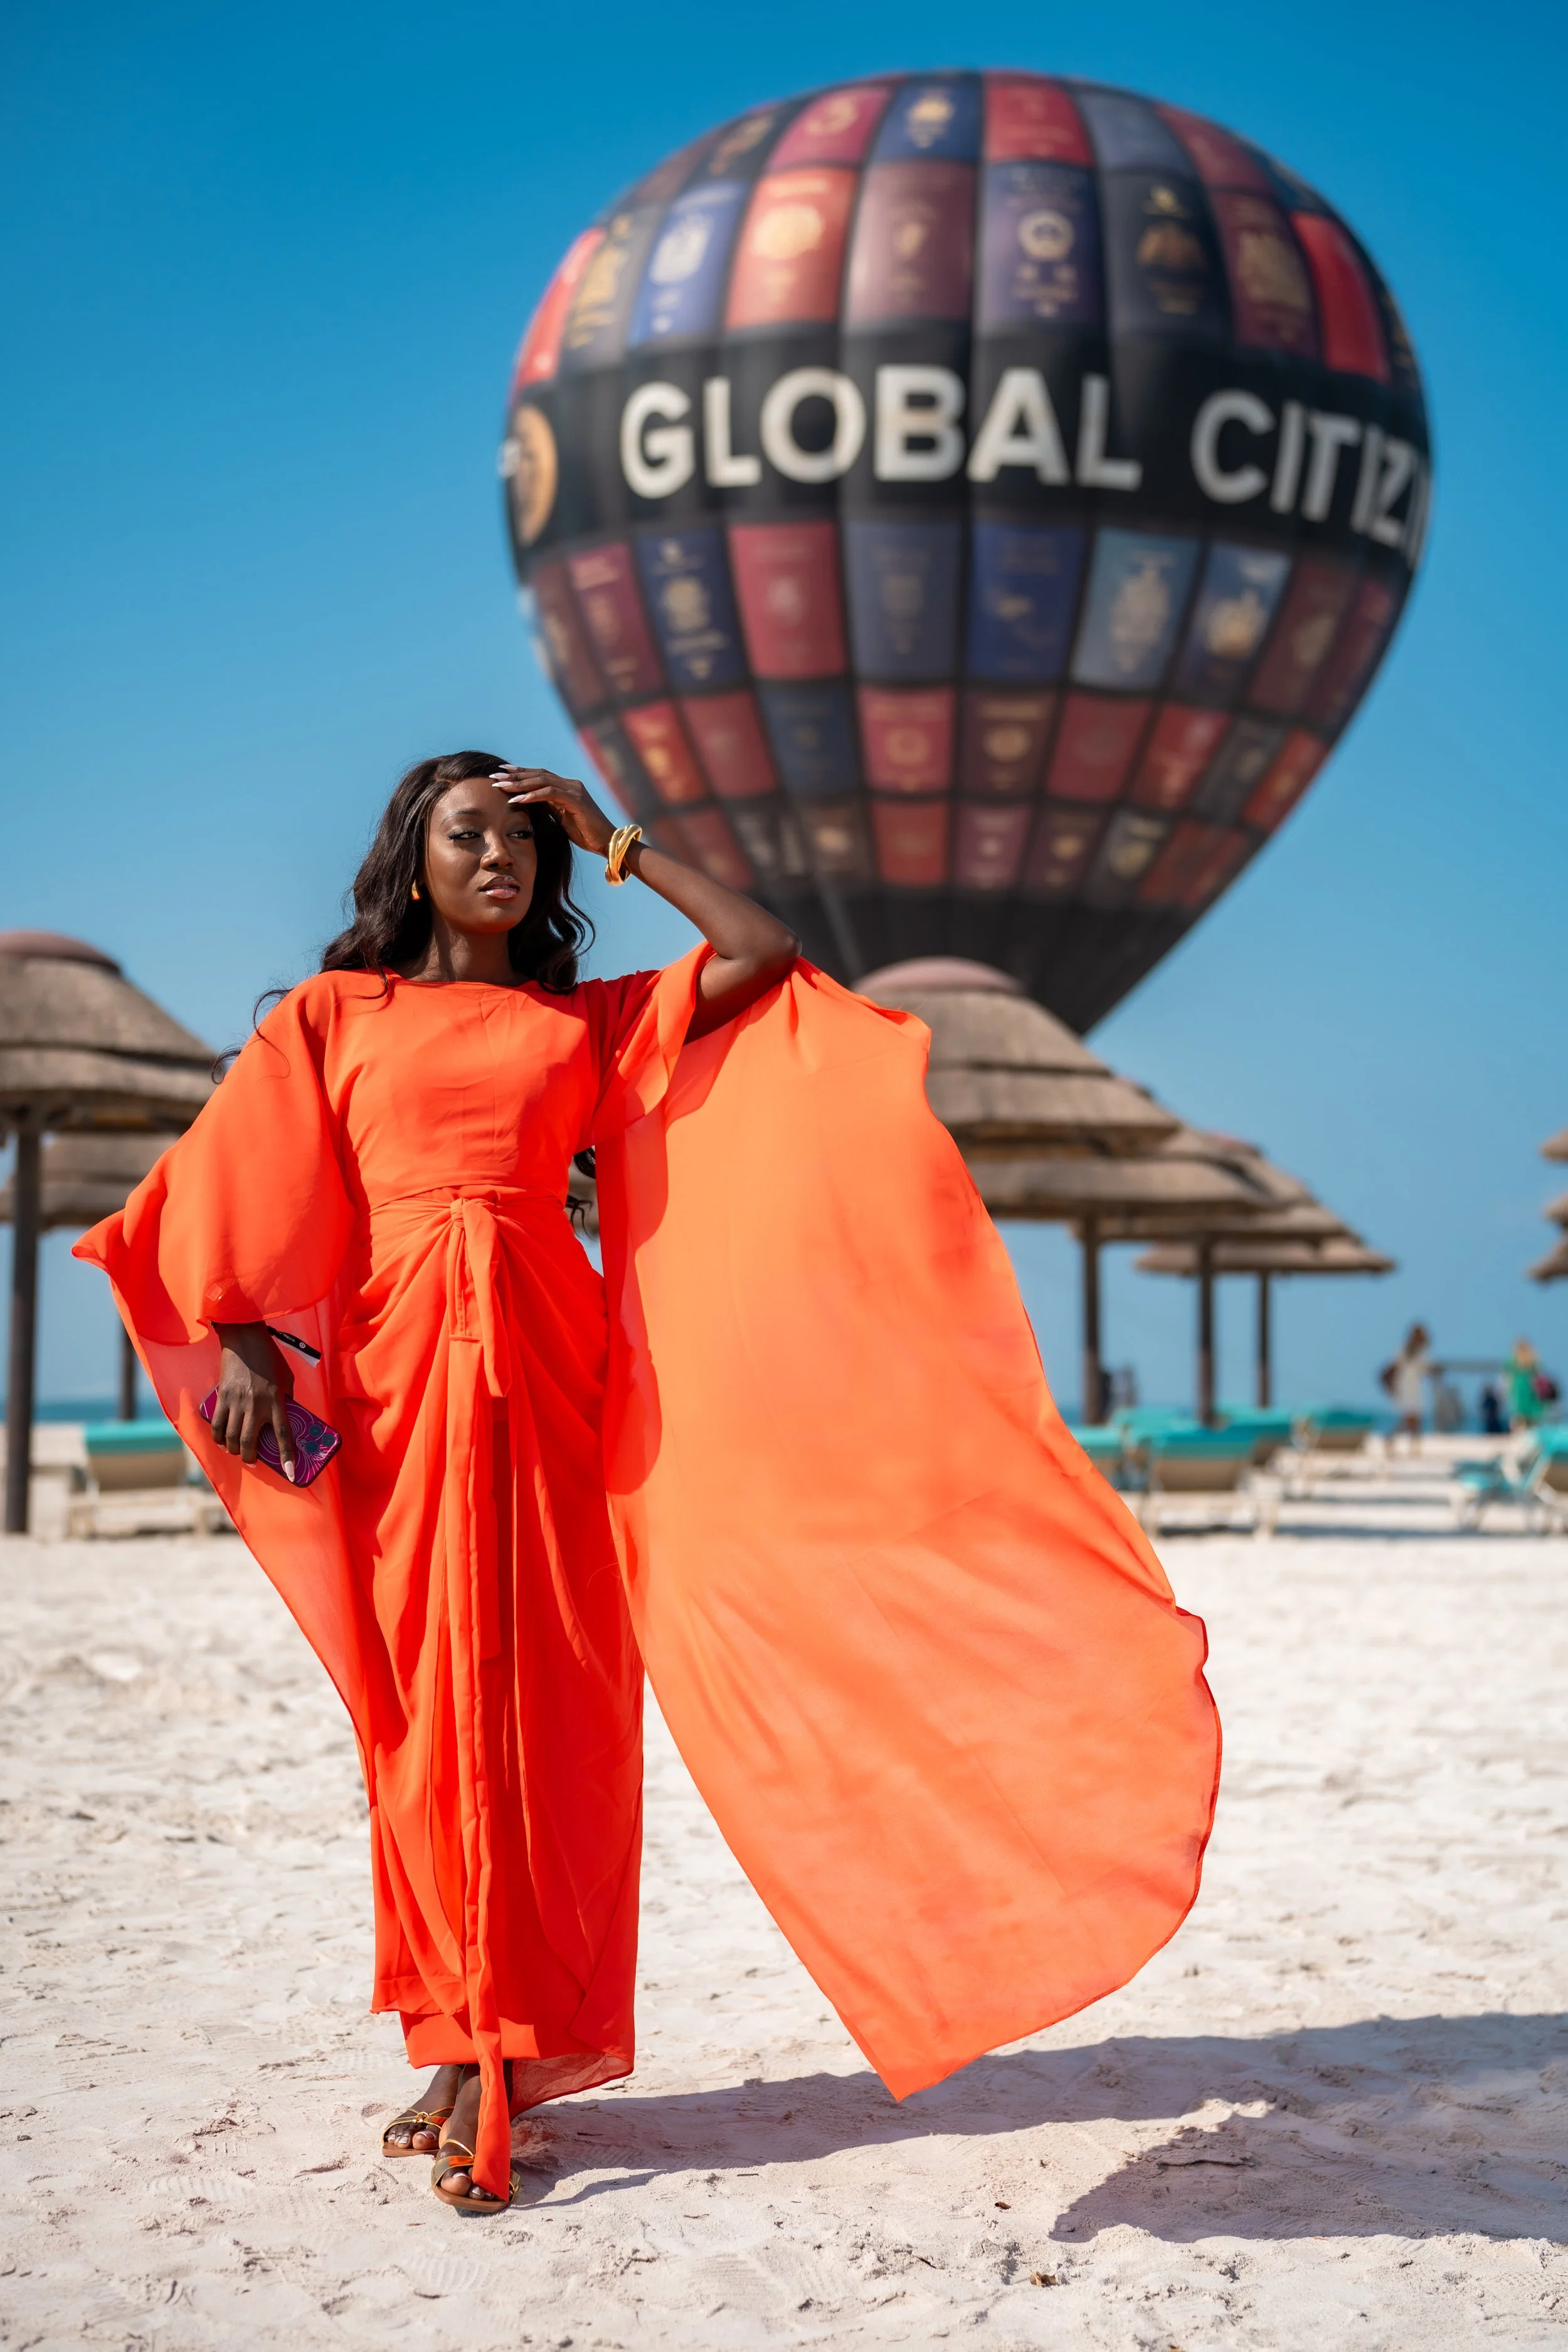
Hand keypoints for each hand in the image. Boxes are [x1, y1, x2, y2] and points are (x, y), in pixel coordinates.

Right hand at [210, 1322, 296, 1479]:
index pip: (283, 1435)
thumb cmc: (269, 1358)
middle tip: (252, 1460)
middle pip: (250, 1442)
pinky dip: (219, 1437)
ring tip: (237, 1451)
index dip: (287, 1457)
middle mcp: (256, 1405)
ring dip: (233, 1449)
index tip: (290, 1473)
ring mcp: (237, 1402)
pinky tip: (222, 1441)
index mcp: (276, 1400)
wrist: (244, 1339)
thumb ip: (285, 1399)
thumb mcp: (285, 1378)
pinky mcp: (222, 1397)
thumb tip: (284, 1417)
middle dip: (249, 1457)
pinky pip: (218, 1425)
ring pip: (232, 1437)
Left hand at [488, 766, 615, 856]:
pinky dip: (532, 796)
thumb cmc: (586, 834)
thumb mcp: (561, 819)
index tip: (501, 774)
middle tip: (494, 776)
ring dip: (519, 783)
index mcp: (567, 787)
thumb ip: (548, 808)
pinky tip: (517, 800)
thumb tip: (528, 803)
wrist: (607, 843)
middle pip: (537, 774)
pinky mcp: (576, 800)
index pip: (539, 775)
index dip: (520, 773)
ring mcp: (574, 790)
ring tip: (501, 786)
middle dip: (515, 775)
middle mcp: (570, 784)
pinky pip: (550, 794)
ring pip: (541, 780)